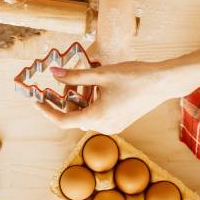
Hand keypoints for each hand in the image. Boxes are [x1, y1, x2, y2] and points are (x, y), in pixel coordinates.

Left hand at [35, 61, 186, 133]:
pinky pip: (98, 116)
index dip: (47, 111)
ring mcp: (113, 126)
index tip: (36, 101)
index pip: (63, 120)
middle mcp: (104, 126)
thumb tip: (53, 73)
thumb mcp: (101, 74)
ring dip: (79, 101)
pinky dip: (91, 104)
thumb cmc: (134, 76)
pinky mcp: (120, 123)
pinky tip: (94, 87)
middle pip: (74, 117)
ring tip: (80, 81)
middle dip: (65, 101)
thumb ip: (75, 76)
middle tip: (60, 82)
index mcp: (97, 117)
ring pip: (86, 116)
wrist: (163, 82)